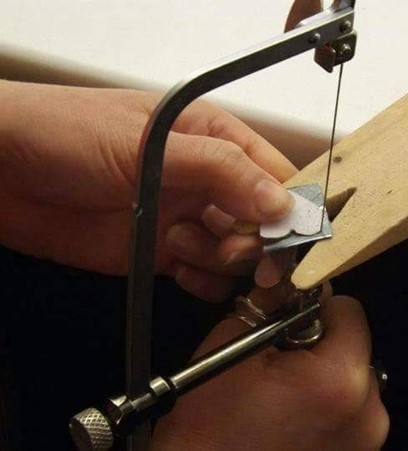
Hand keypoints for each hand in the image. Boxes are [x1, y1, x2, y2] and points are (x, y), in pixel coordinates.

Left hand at [0, 80, 296, 300]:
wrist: (2, 172)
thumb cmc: (67, 132)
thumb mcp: (150, 143)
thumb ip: (220, 171)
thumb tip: (281, 203)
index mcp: (214, 139)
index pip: (276, 174)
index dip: (292, 207)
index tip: (293, 237)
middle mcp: (207, 181)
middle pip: (264, 222)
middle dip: (258, 242)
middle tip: (235, 249)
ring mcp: (187, 218)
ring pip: (238, 253)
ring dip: (223, 260)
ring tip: (180, 243)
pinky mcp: (164, 253)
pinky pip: (207, 276)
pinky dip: (206, 283)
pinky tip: (183, 271)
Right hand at [152, 291, 388, 449]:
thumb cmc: (212, 422)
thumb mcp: (231, 343)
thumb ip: (268, 304)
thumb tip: (287, 283)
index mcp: (342, 380)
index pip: (350, 311)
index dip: (317, 308)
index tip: (290, 321)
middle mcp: (370, 414)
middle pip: (355, 349)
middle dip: (322, 345)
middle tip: (280, 362)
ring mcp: (367, 444)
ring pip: (354, 383)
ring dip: (326, 378)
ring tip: (284, 396)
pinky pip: (350, 416)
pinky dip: (328, 409)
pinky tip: (293, 420)